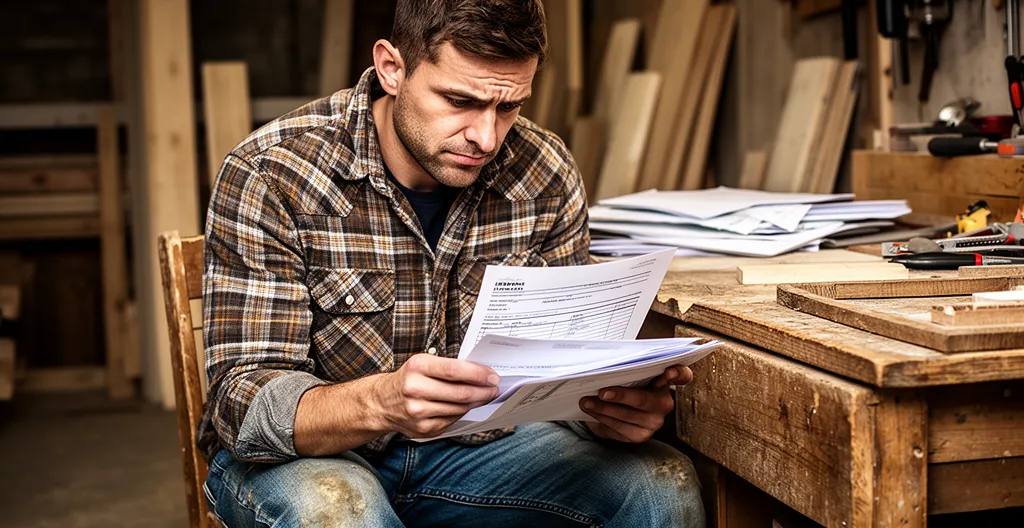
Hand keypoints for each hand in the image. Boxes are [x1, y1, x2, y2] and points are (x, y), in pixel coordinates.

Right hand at [371, 353, 499, 438]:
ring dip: (476, 403)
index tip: (493, 376)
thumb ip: (449, 367)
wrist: (383, 402)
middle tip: (494, 389)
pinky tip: (466, 407)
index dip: (478, 374)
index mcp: (417, 367)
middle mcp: (415, 389)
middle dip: (483, 391)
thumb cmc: (410, 378)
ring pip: (459, 408)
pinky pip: (452, 420)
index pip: (454, 371)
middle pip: (460, 393)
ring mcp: (418, 412)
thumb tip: (482, 374)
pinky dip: (462, 413)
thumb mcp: (424, 363)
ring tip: (484, 397)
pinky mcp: (423, 429)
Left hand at [580, 365, 692, 442]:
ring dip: (604, 408)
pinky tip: (592, 411)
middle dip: (622, 396)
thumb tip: (604, 363)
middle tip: (603, 392)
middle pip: (647, 400)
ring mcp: (653, 421)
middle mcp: (663, 403)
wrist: (607, 405)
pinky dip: (603, 418)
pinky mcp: (640, 435)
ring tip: (587, 401)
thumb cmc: (619, 383)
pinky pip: (620, 428)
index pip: (683, 376)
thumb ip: (623, 366)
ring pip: (629, 416)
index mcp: (664, 381)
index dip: (678, 374)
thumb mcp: (623, 372)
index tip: (669, 372)